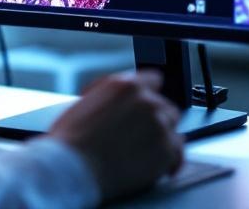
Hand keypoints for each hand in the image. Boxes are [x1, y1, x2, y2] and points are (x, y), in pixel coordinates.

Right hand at [47, 71, 183, 201]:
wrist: (71, 168)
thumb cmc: (70, 140)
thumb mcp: (86, 103)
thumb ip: (111, 99)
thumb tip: (121, 106)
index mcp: (125, 85)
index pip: (153, 80)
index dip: (147, 95)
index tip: (145, 106)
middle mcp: (146, 101)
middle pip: (165, 106)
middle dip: (154, 118)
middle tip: (140, 134)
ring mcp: (159, 126)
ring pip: (172, 127)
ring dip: (162, 137)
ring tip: (146, 150)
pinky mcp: (166, 151)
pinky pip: (178, 153)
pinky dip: (171, 160)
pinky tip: (164, 165)